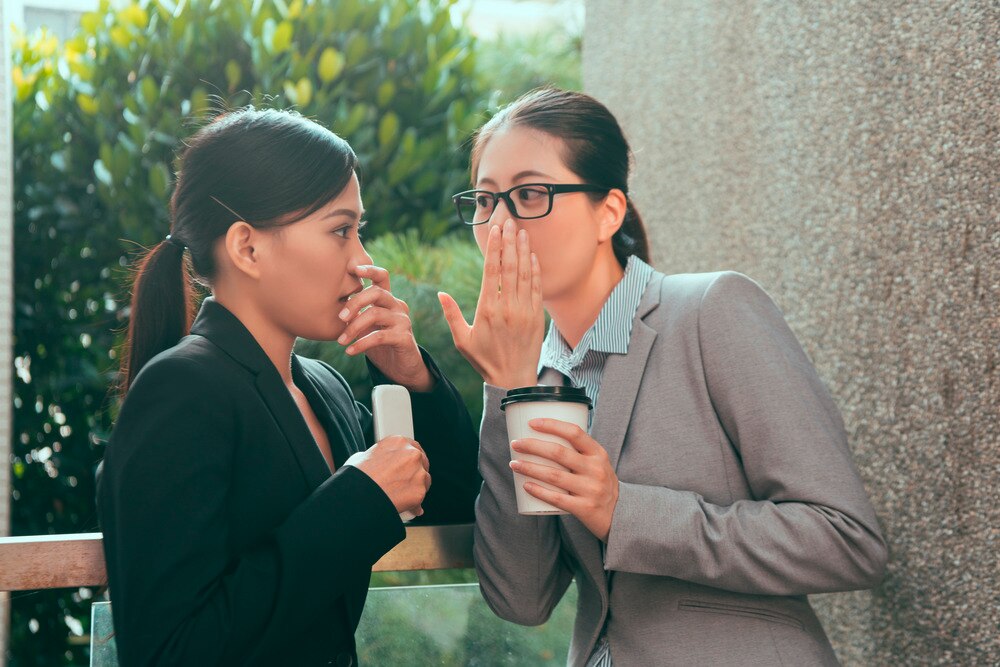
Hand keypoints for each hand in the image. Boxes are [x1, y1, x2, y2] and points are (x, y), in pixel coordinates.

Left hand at [338, 264, 433, 391]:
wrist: (401, 368)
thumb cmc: (380, 344)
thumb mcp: (365, 327)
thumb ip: (355, 315)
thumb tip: (329, 305)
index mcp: (387, 299)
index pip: (382, 277)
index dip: (369, 270)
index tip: (351, 268)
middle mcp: (397, 305)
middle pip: (376, 292)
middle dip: (355, 302)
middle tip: (340, 316)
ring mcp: (402, 320)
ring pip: (375, 314)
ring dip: (354, 327)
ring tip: (340, 341)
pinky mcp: (404, 337)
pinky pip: (379, 336)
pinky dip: (361, 343)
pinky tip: (350, 351)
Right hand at [345, 436, 430, 515]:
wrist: (357, 495)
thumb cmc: (356, 477)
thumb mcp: (363, 457)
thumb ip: (378, 456)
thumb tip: (377, 463)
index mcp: (398, 442)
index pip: (413, 447)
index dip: (410, 459)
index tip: (408, 466)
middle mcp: (411, 454)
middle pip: (422, 462)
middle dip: (416, 472)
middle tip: (406, 482)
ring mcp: (418, 472)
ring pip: (424, 480)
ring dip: (416, 488)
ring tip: (402, 497)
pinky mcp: (419, 491)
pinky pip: (420, 499)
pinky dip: (414, 505)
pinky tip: (405, 508)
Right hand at [439, 219, 543, 388]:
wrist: (513, 378)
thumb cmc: (484, 360)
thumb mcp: (462, 340)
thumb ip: (451, 315)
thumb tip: (441, 293)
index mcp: (487, 310)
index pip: (491, 271)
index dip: (494, 248)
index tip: (494, 230)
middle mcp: (507, 307)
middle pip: (510, 267)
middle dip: (509, 242)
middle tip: (509, 222)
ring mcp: (524, 311)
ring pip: (525, 274)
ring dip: (524, 251)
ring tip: (522, 232)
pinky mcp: (537, 316)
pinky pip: (537, 288)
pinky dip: (535, 270)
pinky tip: (532, 256)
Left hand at [508, 418, 618, 541]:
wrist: (619, 514)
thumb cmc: (600, 483)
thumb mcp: (598, 463)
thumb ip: (578, 451)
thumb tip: (543, 436)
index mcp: (598, 453)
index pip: (574, 432)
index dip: (552, 425)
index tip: (532, 423)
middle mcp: (596, 469)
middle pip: (559, 453)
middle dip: (533, 446)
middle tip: (516, 444)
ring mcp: (591, 490)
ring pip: (554, 475)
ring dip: (530, 468)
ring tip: (514, 464)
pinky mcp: (584, 508)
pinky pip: (557, 498)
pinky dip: (539, 491)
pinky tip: (526, 485)